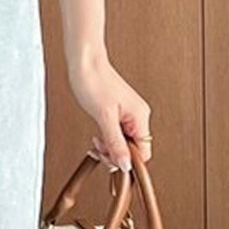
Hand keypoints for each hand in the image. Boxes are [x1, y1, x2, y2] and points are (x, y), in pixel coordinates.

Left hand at [69, 51, 151, 170]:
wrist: (84, 63)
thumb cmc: (94, 81)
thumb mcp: (104, 118)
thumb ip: (115, 143)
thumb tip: (125, 164)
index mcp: (140, 117)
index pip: (143, 152)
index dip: (128, 161)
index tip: (112, 161)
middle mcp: (138, 116)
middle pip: (133, 149)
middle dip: (115, 153)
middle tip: (99, 149)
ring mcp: (128, 115)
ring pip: (124, 143)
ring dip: (109, 146)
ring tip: (96, 141)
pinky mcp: (118, 113)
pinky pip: (117, 134)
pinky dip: (107, 138)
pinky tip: (98, 135)